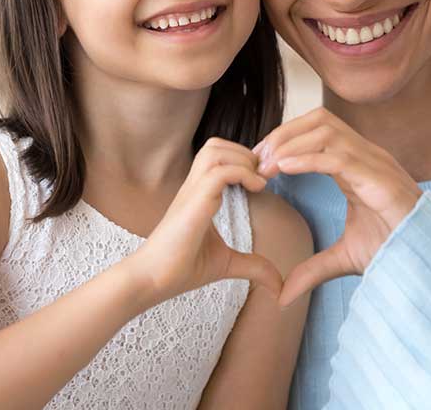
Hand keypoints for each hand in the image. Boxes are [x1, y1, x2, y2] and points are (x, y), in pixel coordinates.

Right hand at [128, 138, 282, 309]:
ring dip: (242, 159)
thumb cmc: (181, 269)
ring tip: (258, 181)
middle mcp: (194, 186)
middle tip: (263, 176)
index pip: (218, 155)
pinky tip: (256, 189)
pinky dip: (241, 173)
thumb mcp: (226, 263)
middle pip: (216, 144)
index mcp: (199, 193)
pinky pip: (218, 172)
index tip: (263, 178)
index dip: (243, 159)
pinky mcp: (193, 202)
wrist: (151, 281)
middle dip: (245, 152)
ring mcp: (192, 191)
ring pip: (215, 150)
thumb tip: (279, 285)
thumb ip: (253, 266)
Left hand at [254, 108, 421, 306]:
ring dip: (291, 142)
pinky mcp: (380, 180)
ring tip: (266, 165)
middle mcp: (366, 155)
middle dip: (284, 133)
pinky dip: (308, 158)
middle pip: (319, 119)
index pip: (317, 129)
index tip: (258, 160)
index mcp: (357, 163)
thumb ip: (313, 268)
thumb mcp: (344, 257)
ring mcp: (375, 164)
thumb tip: (283, 294)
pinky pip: (338, 157)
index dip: (286, 137)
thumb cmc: (394, 250)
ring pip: (327, 131)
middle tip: (257, 159)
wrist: (426, 262)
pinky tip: (284, 168)